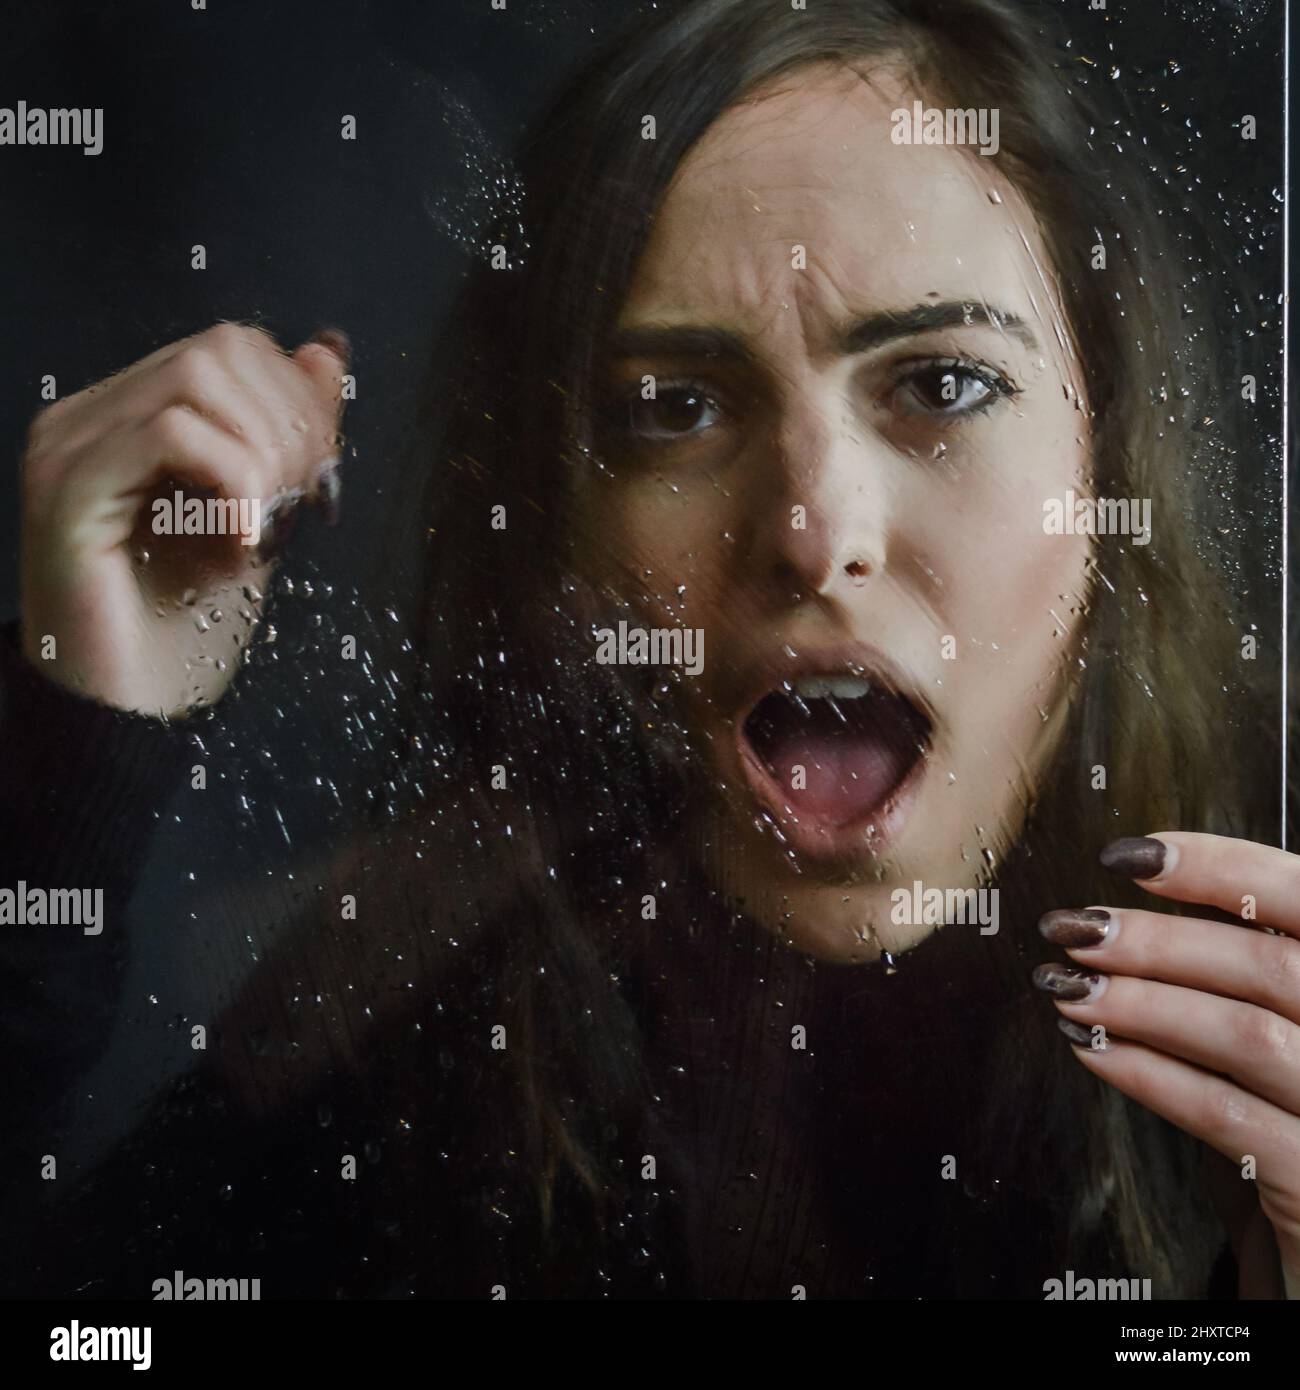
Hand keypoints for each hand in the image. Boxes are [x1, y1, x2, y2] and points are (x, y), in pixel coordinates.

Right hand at [20, 321, 348, 717]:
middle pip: (220, 350)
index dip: (299, 400)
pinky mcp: (69, 488)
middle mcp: (90, 419)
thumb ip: (288, 437)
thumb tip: (327, 353)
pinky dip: (233, 477)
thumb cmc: (186, 632)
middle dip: (293, 424)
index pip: (231, 350)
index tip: (323, 476)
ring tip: (270, 522)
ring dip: (266, 451)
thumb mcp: (261, 517)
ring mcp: (71, 448)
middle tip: (303, 501)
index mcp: (129, 418)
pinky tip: (243, 537)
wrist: (128, 715)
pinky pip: (171, 433)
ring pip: (197, 378)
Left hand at [1035, 832, 1299, 1298]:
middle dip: (1157, 942)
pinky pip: (1228, 1117)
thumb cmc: (1293, 1115)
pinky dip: (1151, 1075)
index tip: (1130, 857)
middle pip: (1271, 966)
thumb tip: (1142, 904)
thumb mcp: (1283, 1024)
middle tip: (1072, 930)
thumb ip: (1244, 965)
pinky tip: (1093, 1051)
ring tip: (1067, 989)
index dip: (1221, 866)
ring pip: (1247, 1036)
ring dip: (1141, 1005)